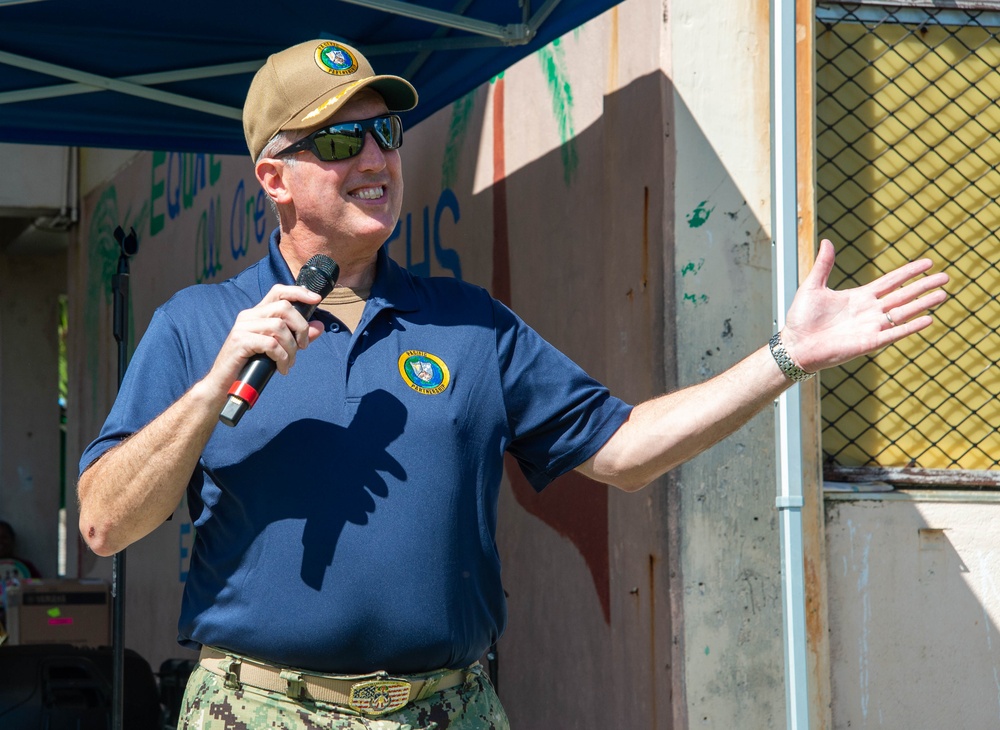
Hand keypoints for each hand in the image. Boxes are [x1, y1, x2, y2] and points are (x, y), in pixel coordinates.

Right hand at [204, 284, 324, 392]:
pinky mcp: (240, 341)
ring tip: (289, 363)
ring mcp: (243, 327)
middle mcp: (248, 316)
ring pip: (279, 327)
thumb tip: (319, 326)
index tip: (316, 299)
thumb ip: (297, 336)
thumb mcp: (279, 349)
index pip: (278, 291)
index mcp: (257, 314)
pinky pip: (271, 344)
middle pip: (284, 308)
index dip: (299, 292)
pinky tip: (281, 369)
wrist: (224, 384)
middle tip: (302, 346)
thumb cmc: (251, 365)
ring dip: (291, 348)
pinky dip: (282, 358)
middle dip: (301, 327)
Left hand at [781, 239, 948, 373]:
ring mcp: (871, 327)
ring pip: (904, 313)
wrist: (795, 344)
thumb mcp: (813, 286)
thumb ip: (824, 265)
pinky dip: (911, 326)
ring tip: (943, 294)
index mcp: (859, 297)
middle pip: (903, 296)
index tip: (928, 262)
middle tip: (946, 277)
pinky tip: (928, 319)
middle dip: (924, 286)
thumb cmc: (801, 318)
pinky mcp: (869, 343)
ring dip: (923, 304)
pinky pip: (895, 333)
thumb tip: (826, 241)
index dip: (909, 272)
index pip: (891, 282)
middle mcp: (870, 311)